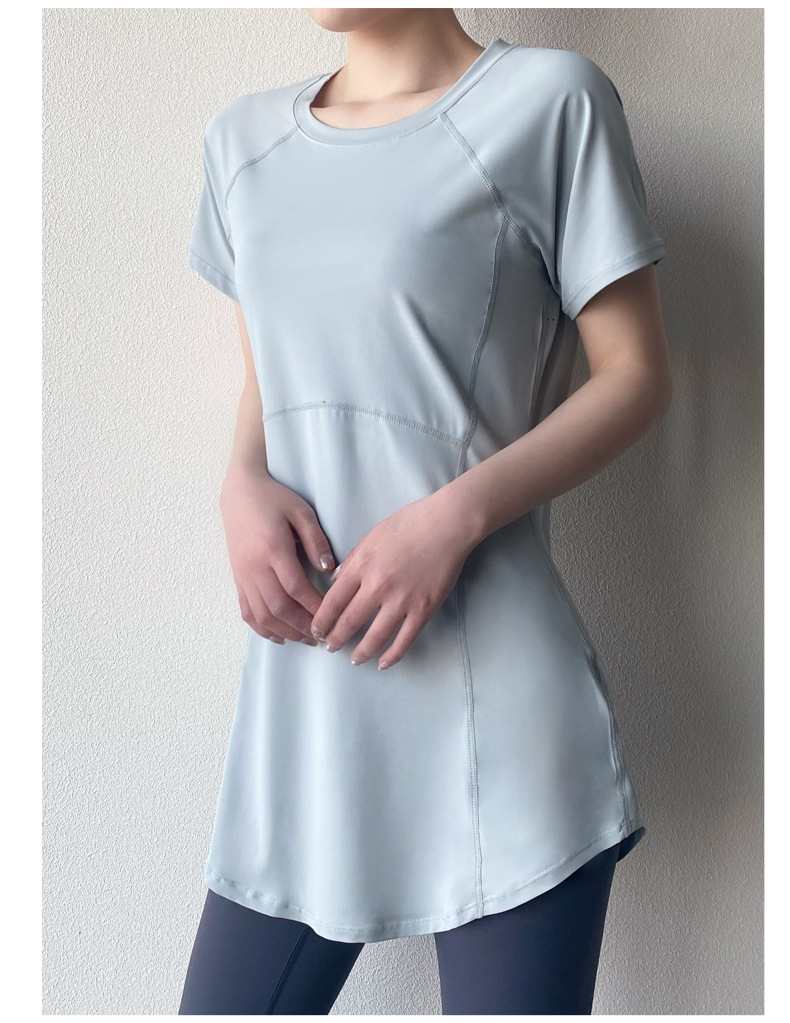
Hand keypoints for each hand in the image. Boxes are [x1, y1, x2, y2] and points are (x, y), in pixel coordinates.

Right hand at [220, 463, 336, 645]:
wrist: (239, 493)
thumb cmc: (274, 499)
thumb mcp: (301, 511)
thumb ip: (316, 540)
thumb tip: (328, 569)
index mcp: (273, 549)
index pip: (295, 588)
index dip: (314, 607)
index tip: (332, 616)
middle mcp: (255, 566)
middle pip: (278, 607)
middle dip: (302, 626)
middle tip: (323, 636)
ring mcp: (243, 575)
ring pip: (262, 614)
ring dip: (285, 632)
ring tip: (306, 639)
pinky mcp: (237, 578)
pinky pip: (246, 611)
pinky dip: (262, 628)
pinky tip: (279, 636)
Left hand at [309, 491, 475, 668]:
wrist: (448, 524)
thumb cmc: (411, 522)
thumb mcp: (372, 535)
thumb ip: (353, 559)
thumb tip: (336, 580)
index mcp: (362, 565)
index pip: (333, 601)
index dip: (322, 620)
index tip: (317, 629)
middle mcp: (378, 586)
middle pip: (349, 622)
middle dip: (336, 639)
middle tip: (330, 647)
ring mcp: (402, 600)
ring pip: (375, 636)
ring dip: (361, 652)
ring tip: (354, 659)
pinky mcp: (424, 609)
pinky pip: (405, 639)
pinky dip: (392, 655)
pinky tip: (383, 663)